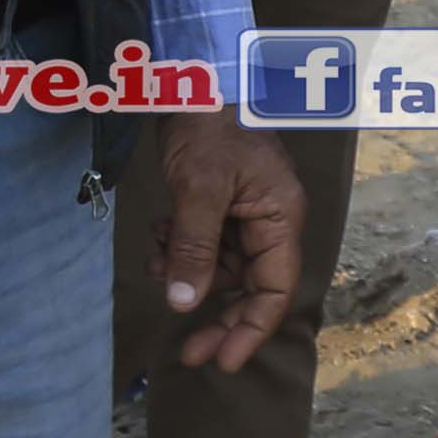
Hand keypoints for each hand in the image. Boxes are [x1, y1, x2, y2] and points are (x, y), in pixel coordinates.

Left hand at [153, 110, 309, 373]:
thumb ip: (194, 248)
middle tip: (188, 352)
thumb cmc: (208, 125)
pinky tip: (157, 235)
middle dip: (218, 315)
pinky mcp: (219, 203)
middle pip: (251, 286)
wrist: (190, 76)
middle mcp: (270, 219)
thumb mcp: (198, 190)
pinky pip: (204, 243)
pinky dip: (179, 249)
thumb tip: (186, 304)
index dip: (252, 329)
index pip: (276, 289)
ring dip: (188, 272)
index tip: (222, 360)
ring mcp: (244, 211)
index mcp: (281, 217)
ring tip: (157, 261)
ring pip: (221, 267)